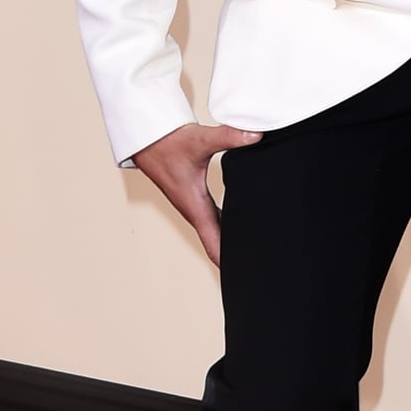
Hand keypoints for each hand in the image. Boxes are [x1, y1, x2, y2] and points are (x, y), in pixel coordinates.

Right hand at [131, 122, 260, 265]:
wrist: (147, 138)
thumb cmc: (168, 142)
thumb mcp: (199, 140)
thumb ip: (229, 137)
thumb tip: (256, 135)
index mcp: (196, 206)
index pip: (214, 243)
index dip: (229, 261)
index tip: (246, 275)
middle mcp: (194, 211)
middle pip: (217, 244)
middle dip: (237, 258)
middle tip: (263, 269)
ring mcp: (194, 206)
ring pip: (215, 233)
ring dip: (230, 244)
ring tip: (256, 255)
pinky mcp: (196, 197)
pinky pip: (215, 221)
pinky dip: (227, 229)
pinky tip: (244, 228)